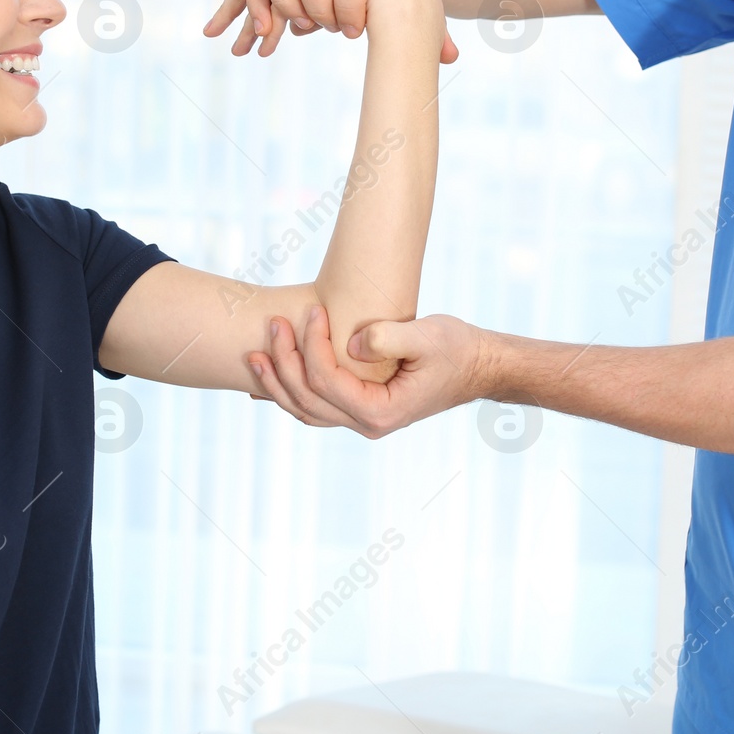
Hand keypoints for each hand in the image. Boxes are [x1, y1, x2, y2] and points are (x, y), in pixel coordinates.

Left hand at [246, 305, 489, 437]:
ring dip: (277, 381)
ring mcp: (362, 419)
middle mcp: (367, 424)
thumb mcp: (428, 336)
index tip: (311, 310)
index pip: (328, 382)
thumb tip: (352, 341)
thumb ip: (389, 337)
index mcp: (381, 412)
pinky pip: (316, 407)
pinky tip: (269, 377)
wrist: (479, 366)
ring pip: (305, 409)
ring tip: (255, 353)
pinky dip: (290, 392)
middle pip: (307, 400)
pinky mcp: (360, 408)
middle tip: (273, 324)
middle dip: (284, 361)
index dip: (311, 345)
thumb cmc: (457, 348)